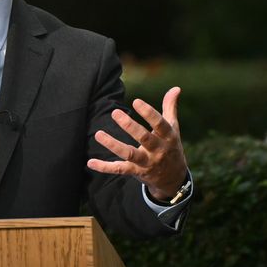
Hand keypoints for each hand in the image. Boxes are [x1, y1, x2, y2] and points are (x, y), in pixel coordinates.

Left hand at [87, 87, 187, 201]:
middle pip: (144, 138)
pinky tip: (91, 162)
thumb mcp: (173, 128)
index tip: (136, 101)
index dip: (149, 113)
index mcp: (168, 137)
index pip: (160, 124)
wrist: (173, 178)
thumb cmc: (171, 147)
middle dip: (130, 126)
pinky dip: (105, 167)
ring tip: (98, 134)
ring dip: (113, 145)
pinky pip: (119, 169)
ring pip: (129, 154)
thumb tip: (176, 87)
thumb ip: (170, 107)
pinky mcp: (136, 172)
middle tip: (115, 112)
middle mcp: (158, 150)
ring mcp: (146, 162)